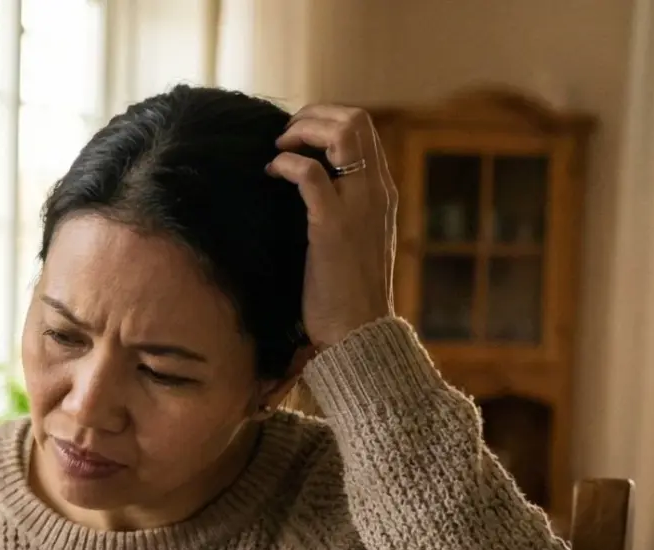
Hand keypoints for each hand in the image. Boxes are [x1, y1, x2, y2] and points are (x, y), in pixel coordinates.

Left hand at [265, 104, 397, 350]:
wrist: (358, 330)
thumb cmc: (345, 290)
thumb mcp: (350, 239)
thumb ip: (340, 207)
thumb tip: (307, 185)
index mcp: (381, 191)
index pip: (364, 129)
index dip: (326, 120)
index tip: (297, 136)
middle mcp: (376, 190)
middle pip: (357, 118)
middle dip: (314, 115)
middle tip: (284, 135)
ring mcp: (358, 205)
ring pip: (343, 133)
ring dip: (303, 130)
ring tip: (279, 147)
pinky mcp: (332, 225)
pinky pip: (311, 174)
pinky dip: (287, 163)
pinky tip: (272, 173)